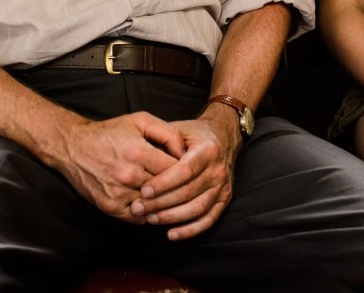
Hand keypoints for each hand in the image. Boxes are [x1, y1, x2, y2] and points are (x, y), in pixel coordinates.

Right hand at [53, 112, 185, 222]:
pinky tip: (148, 202)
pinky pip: (138, 218)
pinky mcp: (109, 207)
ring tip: (166, 193)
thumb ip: (168, 133)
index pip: (176, 170)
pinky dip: (146, 212)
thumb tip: (184, 153)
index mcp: (138, 152)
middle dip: (176, 187)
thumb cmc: (110, 132)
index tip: (186, 169)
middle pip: (166, 189)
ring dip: (162, 201)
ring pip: (154, 205)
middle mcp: (128, 174)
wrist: (73, 147)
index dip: (185, 170)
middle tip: (180, 183)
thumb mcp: (140, 120)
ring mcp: (118, 193)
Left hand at [131, 106, 241, 239]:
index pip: (184, 171)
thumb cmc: (193, 135)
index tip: (143, 191)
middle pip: (188, 192)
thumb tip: (143, 161)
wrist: (222, 137)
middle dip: (161, 203)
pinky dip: (190, 230)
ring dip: (171, 217)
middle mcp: (218, 169)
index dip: (163, 183)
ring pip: (197, 208)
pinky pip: (208, 220)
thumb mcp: (179, 130)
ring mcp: (223, 186)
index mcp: (207, 150)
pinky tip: (171, 234)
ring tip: (150, 219)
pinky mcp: (224, 199)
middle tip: (138, 208)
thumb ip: (163, 143)